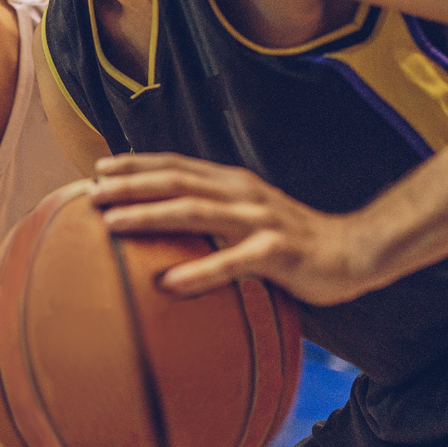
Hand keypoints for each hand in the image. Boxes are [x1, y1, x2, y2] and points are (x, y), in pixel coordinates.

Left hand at [91, 152, 384, 306]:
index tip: (98, 167)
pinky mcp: (278, 251)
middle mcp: (242, 193)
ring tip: (112, 223)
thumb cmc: (292, 239)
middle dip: (131, 184)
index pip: (177, 165)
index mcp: (232, 183)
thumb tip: (165, 224)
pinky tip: (167, 283)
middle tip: (92, 193)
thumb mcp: (249, 216)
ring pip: (194, 212)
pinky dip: (199, 271)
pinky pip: (233, 263)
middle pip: (176, 181)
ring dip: (150, 215)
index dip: (137, 163)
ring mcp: (260, 219)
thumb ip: (213, 213)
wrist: (356, 251)